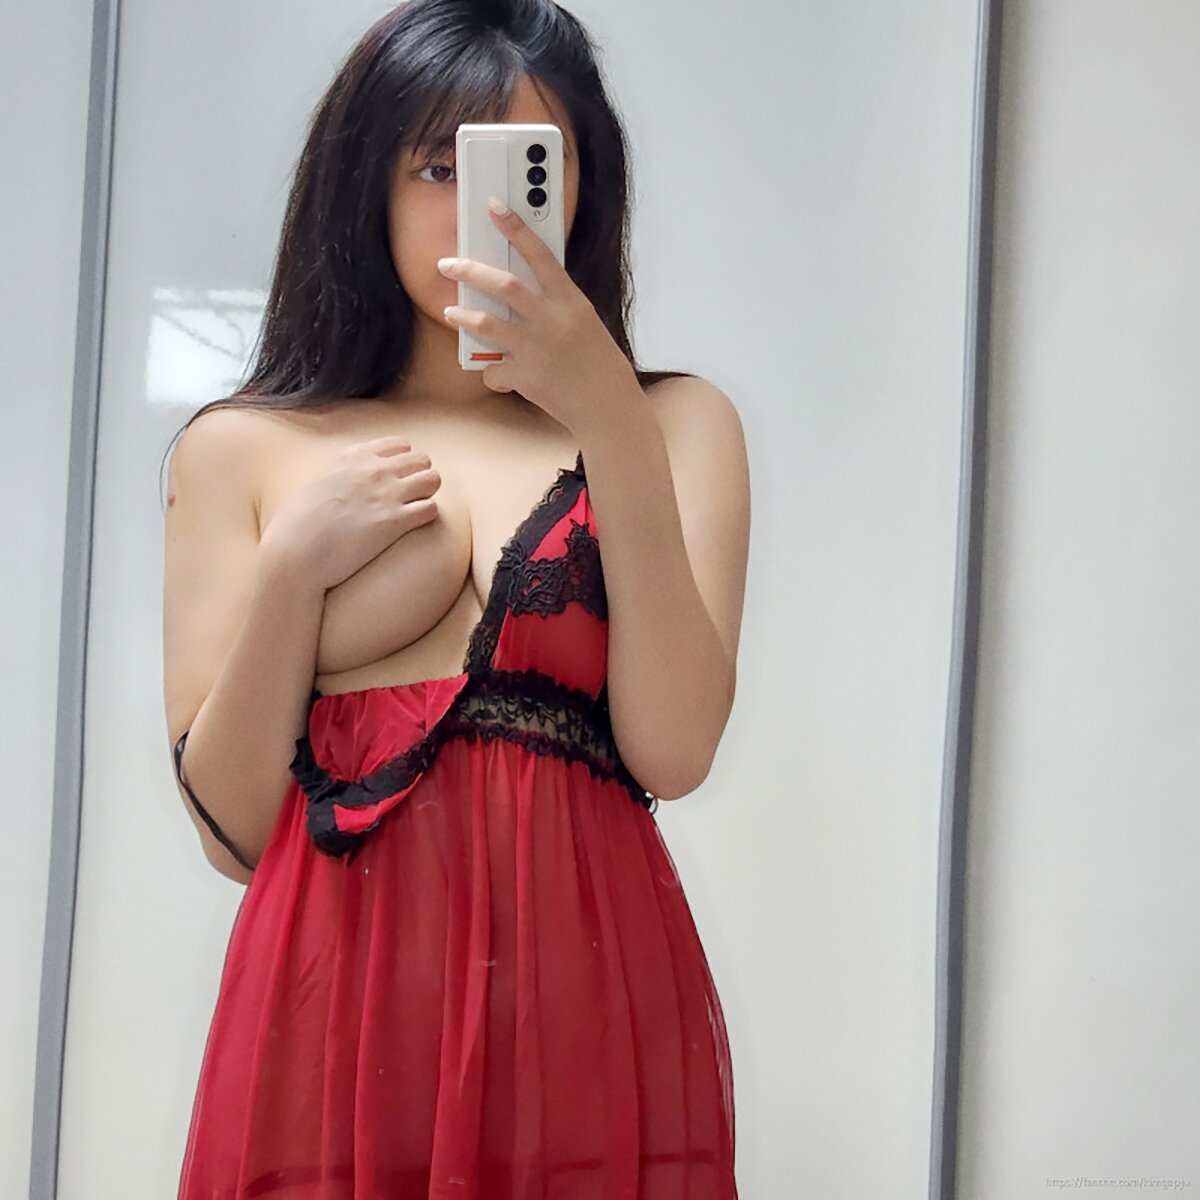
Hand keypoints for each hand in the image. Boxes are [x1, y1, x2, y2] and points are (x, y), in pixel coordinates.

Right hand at [259, 437, 440, 590]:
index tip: (397, 479)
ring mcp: (386, 493)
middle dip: (420, 477)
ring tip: (413, 511)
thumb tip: (350, 481)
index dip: (404, 462)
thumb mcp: (318, 484)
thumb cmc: (298, 524)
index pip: (400, 445)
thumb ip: (341, 475)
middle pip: (422, 460)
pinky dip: (427, 517)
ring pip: (433, 479)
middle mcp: (374, 469)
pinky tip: (412, 527)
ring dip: (427, 494)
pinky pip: (431, 509)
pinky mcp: (395, 521)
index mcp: (354, 457)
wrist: (294, 552)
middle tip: (409, 498)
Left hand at [438, 197, 638, 433]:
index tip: (494, 207)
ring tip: (452, 313)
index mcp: (570, 300)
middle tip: (448, 265)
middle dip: (469, 271)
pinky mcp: (524, 376)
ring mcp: (535, 348)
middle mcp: (551, 320)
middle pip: (503, 285)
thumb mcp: (583, 322)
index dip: (514, 228)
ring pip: (486, 323)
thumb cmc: (598, 363)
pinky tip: (499, 377)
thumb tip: (519, 296)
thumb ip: (554, 306)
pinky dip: (492, 374)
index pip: (539, 254)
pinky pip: (493, 371)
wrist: (607, 405)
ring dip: (463, 317)